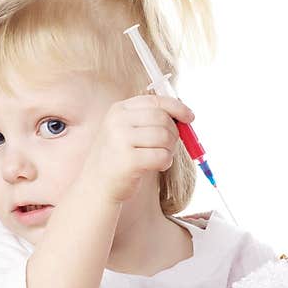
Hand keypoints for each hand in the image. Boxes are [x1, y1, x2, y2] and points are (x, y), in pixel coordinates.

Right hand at [79, 94, 194, 203]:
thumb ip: (152, 119)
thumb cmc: (119, 158)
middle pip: (163, 119)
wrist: (97, 185)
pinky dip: (165, 162)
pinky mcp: (128, 161)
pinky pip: (162, 156)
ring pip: (165, 137)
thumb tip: (185, 114)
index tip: (190, 117)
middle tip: (171, 146)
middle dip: (174, 133)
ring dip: (170, 149)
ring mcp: (121, 140)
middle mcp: (118, 121)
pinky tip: (156, 166)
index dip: (177, 108)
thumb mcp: (128, 131)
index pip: (156, 101)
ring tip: (161, 157)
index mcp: (119, 110)